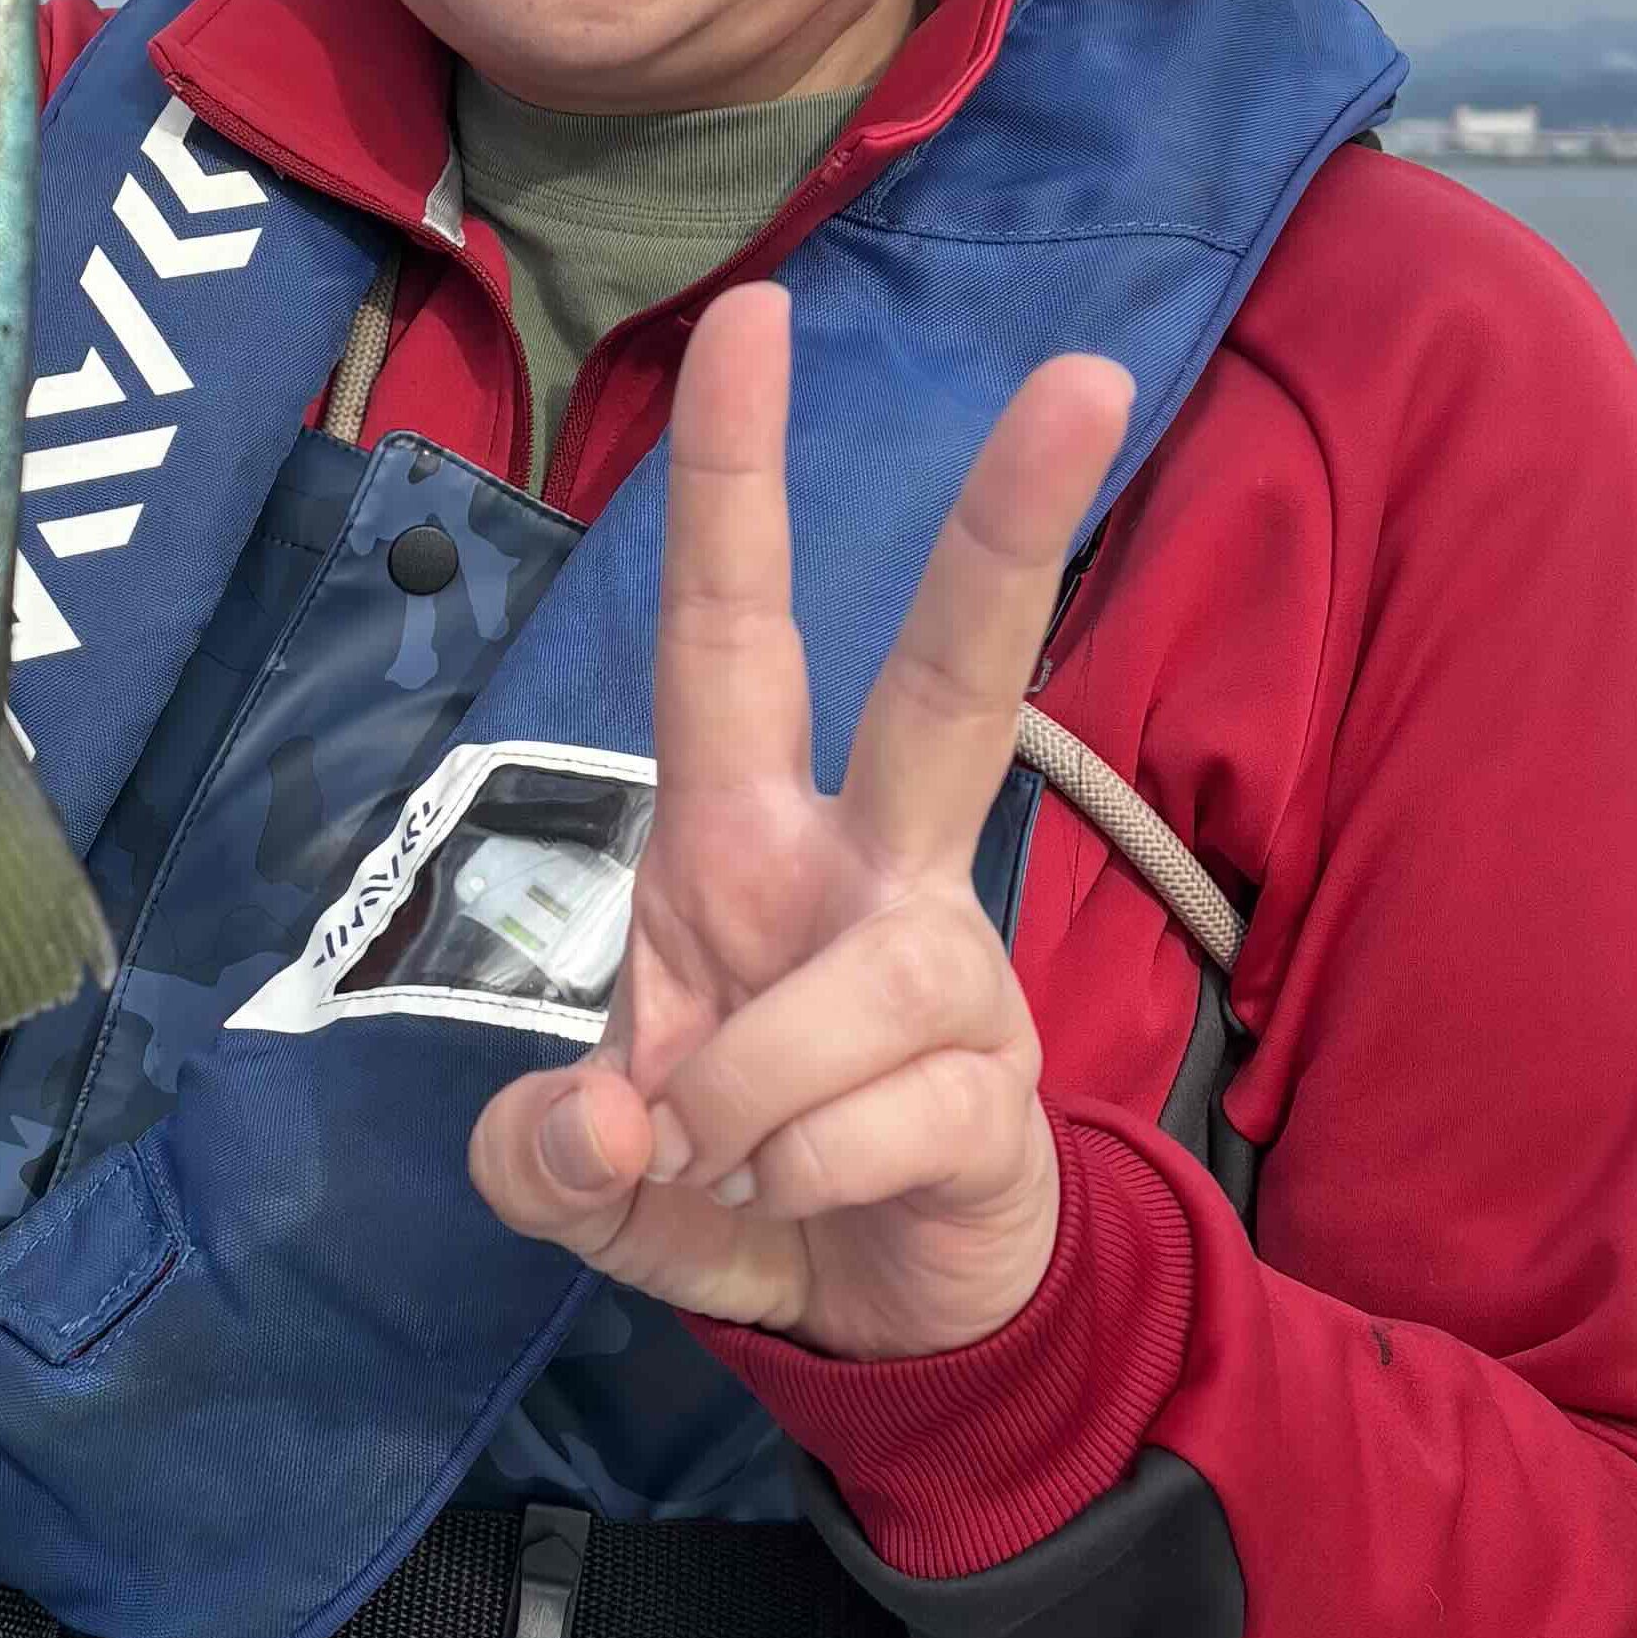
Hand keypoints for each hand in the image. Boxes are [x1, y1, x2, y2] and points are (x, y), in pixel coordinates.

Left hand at [467, 285, 1134, 1358]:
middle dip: (1014, 528)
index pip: (732, 629)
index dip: (732, 483)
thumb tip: (611, 1124)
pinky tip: (804, 1202)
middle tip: (1090, 374)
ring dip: (745, 1102)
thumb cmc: (722, 1180)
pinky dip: (794, 1187)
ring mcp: (948, 967)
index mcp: (741, 835)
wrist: (871, 1319)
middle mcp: (866, 866)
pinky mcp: (998, 1088)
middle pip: (957, 677)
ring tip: (730, 1161)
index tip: (751, 318)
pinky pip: (865, 1124)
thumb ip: (545, 1155)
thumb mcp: (578, 1180)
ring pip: (855, 990)